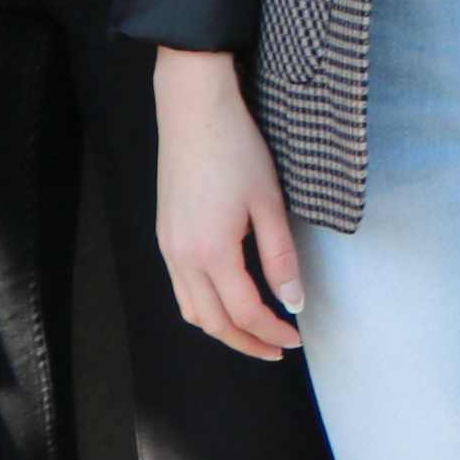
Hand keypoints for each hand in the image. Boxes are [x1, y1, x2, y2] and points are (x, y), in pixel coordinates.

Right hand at [153, 48, 308, 361]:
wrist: (193, 110)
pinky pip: (180, 289)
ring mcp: (167, 248)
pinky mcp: (164, 236)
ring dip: (222, 329)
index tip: (296, 339)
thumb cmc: (236, 149)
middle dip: (246, 342)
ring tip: (254, 332)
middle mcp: (181, 258)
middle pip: (212, 322)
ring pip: (191, 310)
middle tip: (277, 349)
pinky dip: (204, 307)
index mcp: (211, 253)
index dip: (272, 331)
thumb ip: (281, 258)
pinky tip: (226, 300)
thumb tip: (294, 301)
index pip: (245, 312)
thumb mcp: (269, 203)